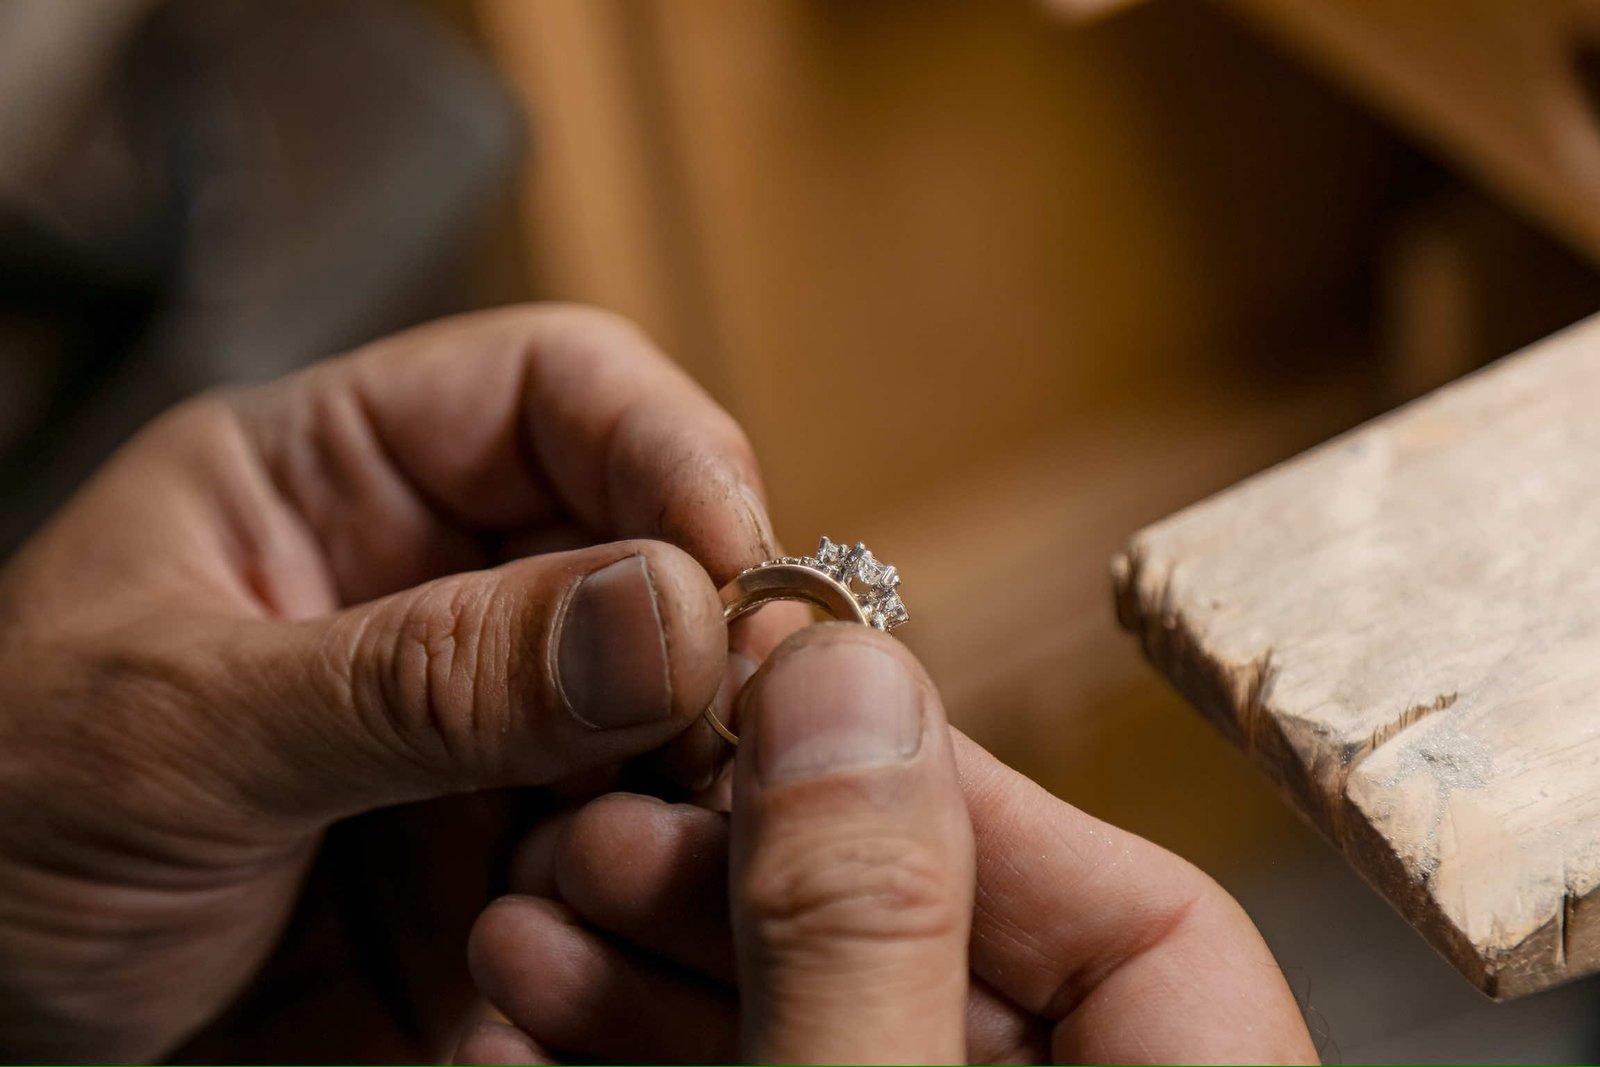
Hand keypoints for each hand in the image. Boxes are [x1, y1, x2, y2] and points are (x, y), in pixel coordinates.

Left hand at [0, 306, 793, 1061]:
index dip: (667, 449)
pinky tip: (575, 950)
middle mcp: (436, 601)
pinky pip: (638, 862)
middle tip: (739, 728)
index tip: (733, 565)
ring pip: (673, 719)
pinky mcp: (506, 878)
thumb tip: (667, 611)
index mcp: (335, 487)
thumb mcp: (173, 736)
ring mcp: (483, 745)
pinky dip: (647, 899)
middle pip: (651, 555)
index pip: (558, 393)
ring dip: (685, 784)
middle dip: (704, 636)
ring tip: (631, 856)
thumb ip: (418, 675)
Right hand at [460, 624, 1318, 1063]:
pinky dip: (645, 1032)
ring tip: (534, 886)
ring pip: (831, 1010)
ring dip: (669, 938)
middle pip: (955, 951)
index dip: (972, 794)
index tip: (800, 712)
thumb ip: (865, 929)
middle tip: (614, 799)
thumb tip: (848, 686)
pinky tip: (524, 978)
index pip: (1156, 929)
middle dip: (758, 861)